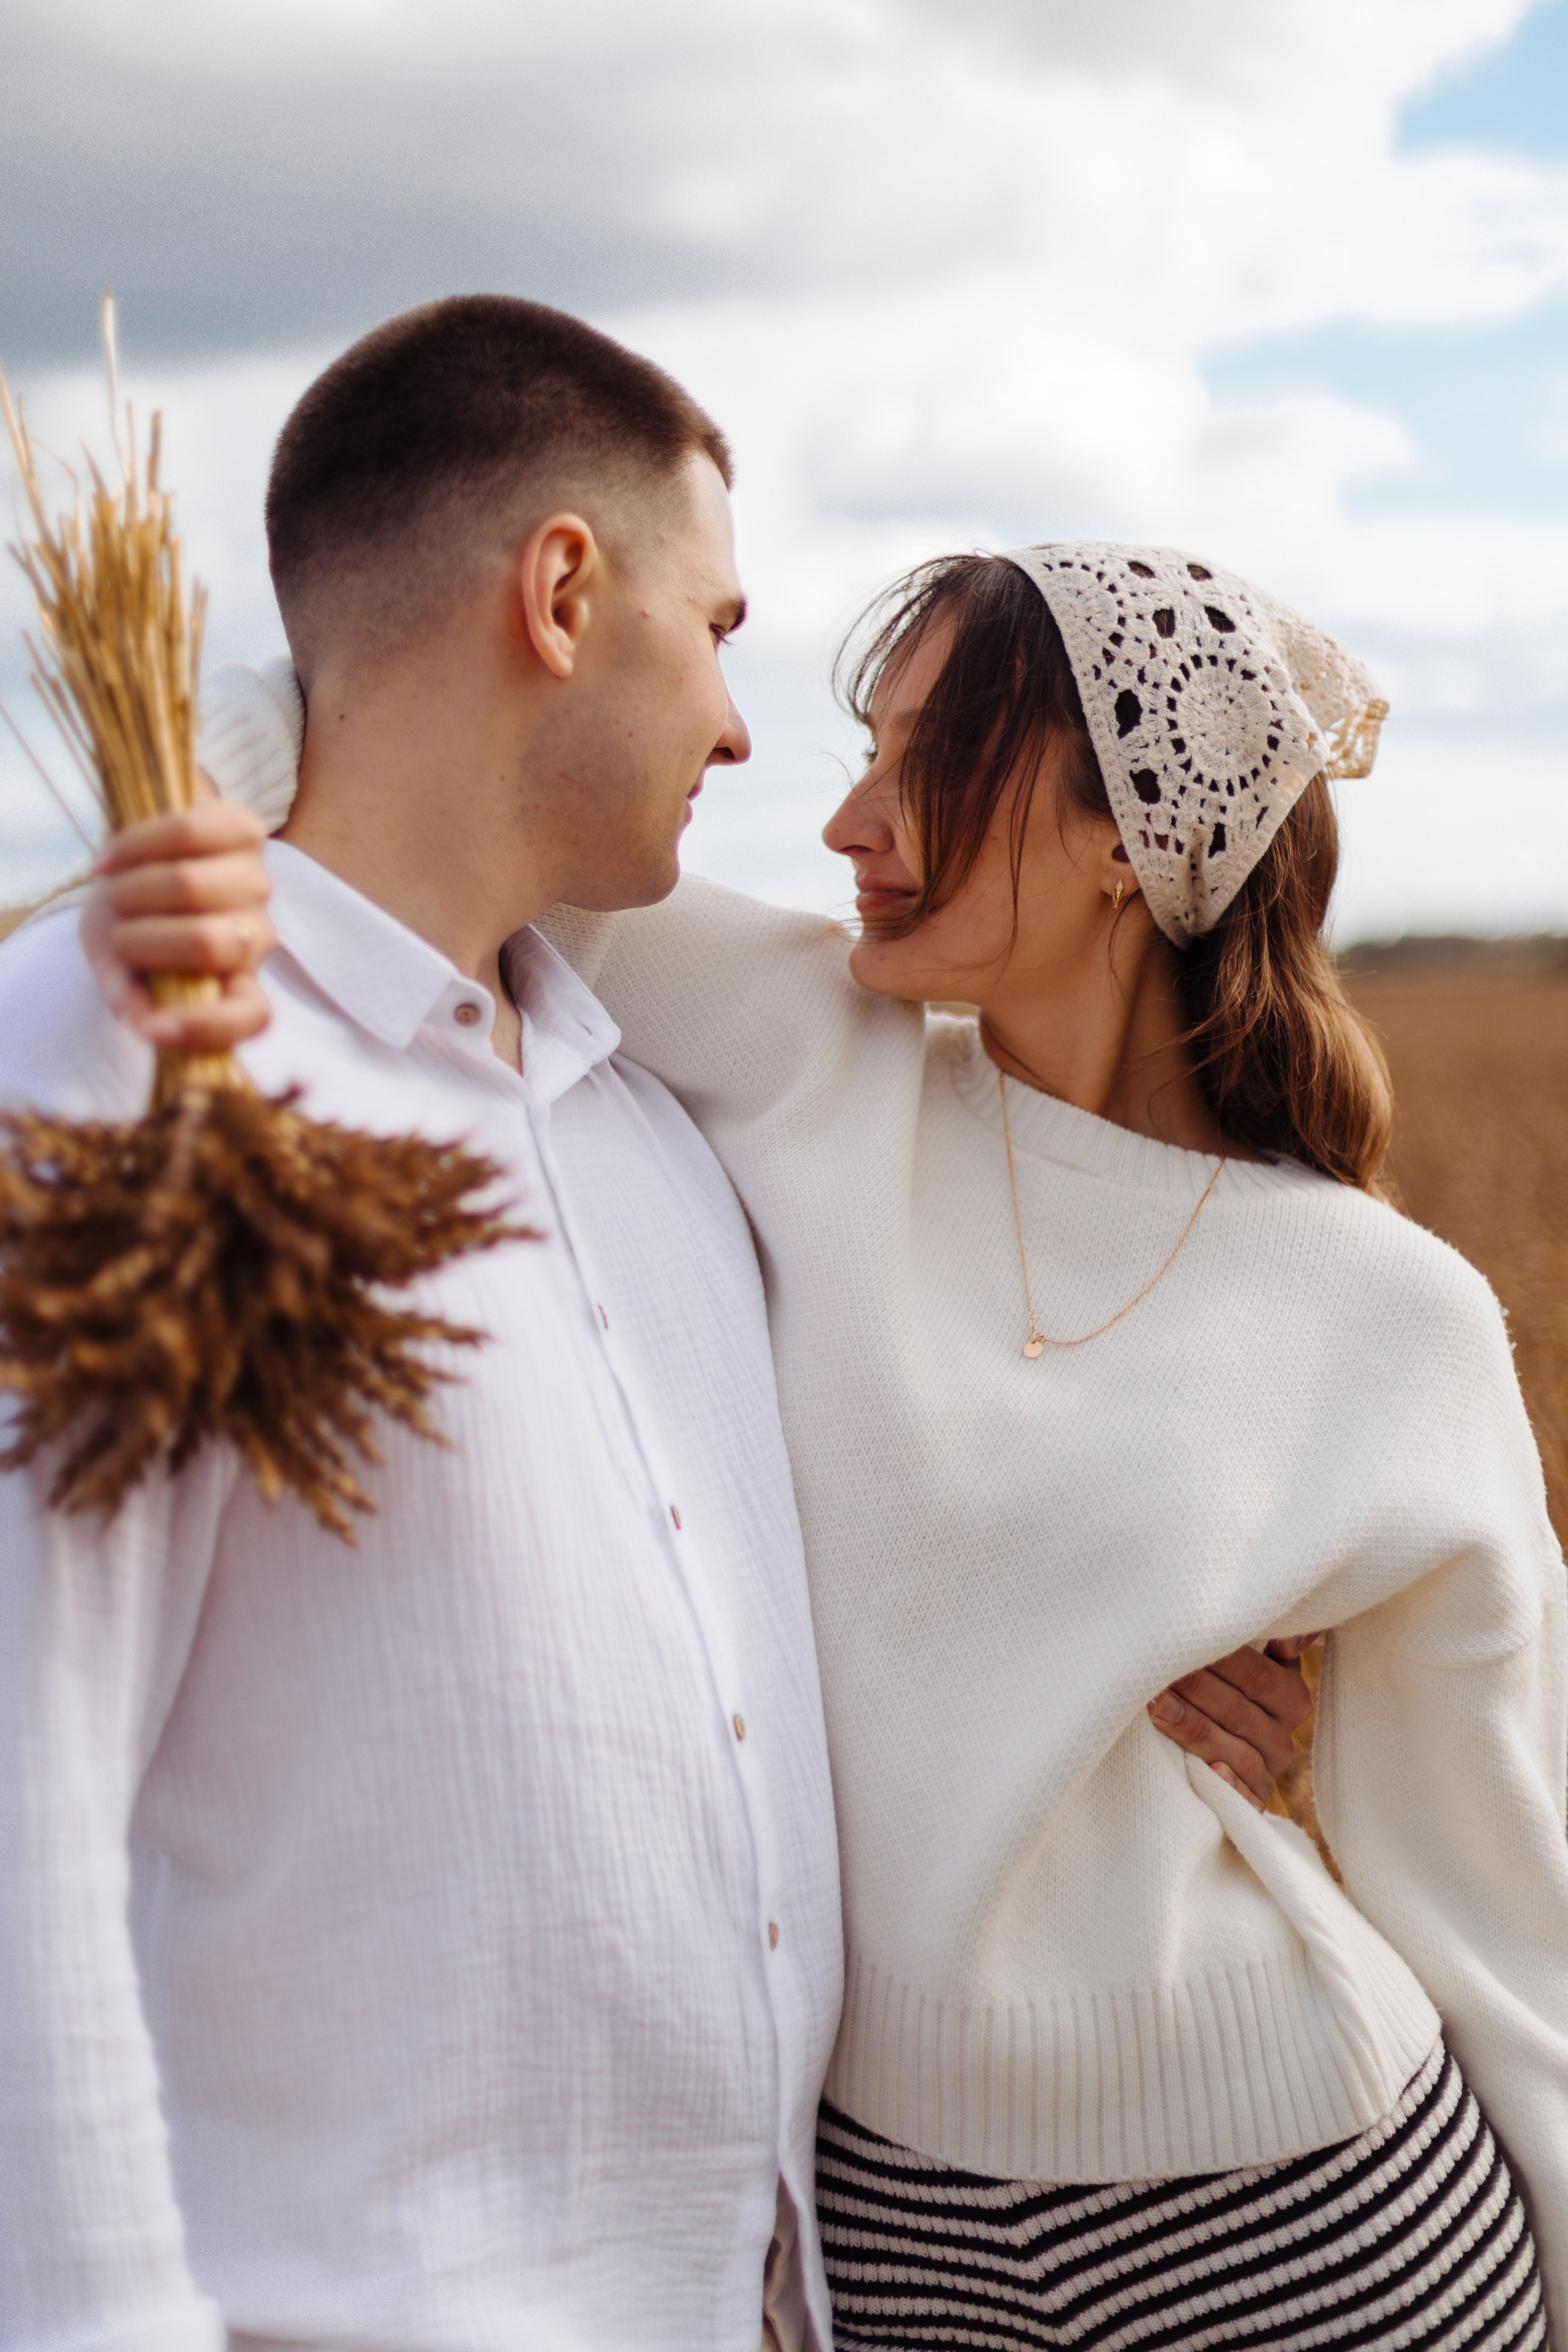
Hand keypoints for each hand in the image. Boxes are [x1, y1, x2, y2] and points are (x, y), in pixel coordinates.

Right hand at [80, 796, 276, 1052]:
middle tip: (117, 931)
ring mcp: (256, 882)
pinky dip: (134, 846)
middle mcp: (256, 935)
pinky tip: (114, 860)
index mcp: (236, 981)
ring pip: (189, 885)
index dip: (207, 1028)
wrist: (133, 860)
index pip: (249, 1015)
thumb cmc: (130, 923)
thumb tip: (141, 1024)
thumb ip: (132, 995)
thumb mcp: (117, 965)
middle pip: (206, 943)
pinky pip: (186, 832)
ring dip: (131, 889)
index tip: (152, 1031)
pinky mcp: (244, 829)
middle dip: (140, 938)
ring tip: (114, 891)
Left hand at [1146, 1635, 1322, 1811]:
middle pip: (1238, 1712)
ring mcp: (1267, 1773)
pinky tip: (1204, 1769)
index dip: (1218, 1659)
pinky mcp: (1251, 1803)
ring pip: (1234, 1752)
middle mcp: (1283, 1738)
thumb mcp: (1253, 1665)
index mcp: (1290, 1698)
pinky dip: (1225, 1784)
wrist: (1217, 1758)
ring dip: (1192, 1728)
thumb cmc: (1227, 1694)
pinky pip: (1242, 1797)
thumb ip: (1270, 1640)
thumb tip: (1287, 1638)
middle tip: (1155, 1669)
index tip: (1180, 1641)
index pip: (1256, 1677)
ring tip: (1155, 1705)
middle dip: (1194, 1688)